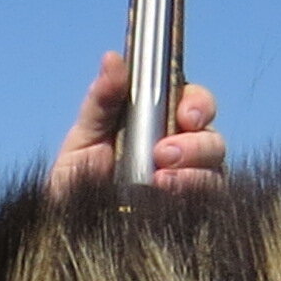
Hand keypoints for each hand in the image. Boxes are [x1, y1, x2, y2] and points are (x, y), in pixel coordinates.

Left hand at [50, 51, 225, 197]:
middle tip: (163, 155)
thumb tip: (112, 58)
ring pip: (215, 171)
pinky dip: (192, 199)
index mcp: (161, 121)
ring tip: (158, 182)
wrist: (65, 221)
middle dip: (195, 144)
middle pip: (212, 138)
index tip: (185, 116)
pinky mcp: (187, 212)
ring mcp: (188, 182)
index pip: (196, 103)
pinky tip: (165, 201)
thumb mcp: (84, 134)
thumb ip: (102, 99)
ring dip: (194, 174)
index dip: (198, 105)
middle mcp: (182, 149)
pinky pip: (207, 204)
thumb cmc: (76, 175)